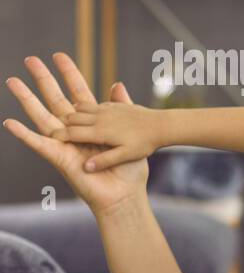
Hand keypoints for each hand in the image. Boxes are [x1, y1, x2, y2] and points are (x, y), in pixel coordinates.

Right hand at [3, 54, 148, 217]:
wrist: (127, 195)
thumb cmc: (132, 170)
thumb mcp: (129, 134)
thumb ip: (121, 107)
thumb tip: (116, 84)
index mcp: (93, 124)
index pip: (77, 94)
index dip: (68, 74)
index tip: (58, 55)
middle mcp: (76, 132)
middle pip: (55, 99)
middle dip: (43, 79)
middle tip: (30, 58)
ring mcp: (66, 144)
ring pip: (42, 117)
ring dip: (26, 99)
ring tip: (12, 81)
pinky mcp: (61, 159)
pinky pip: (40, 145)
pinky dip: (25, 135)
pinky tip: (10, 123)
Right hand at [50, 92, 164, 169]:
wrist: (162, 125)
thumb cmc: (144, 144)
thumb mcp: (126, 156)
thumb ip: (105, 161)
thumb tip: (85, 167)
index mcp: (101, 132)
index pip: (72, 133)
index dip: (60, 136)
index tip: (52, 140)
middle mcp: (101, 117)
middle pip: (72, 118)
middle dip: (63, 124)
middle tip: (58, 131)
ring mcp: (107, 109)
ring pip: (80, 108)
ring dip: (73, 115)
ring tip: (71, 124)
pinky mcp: (115, 104)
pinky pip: (94, 105)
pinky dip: (86, 110)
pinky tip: (90, 117)